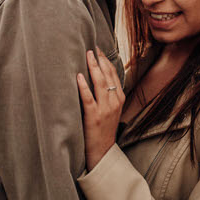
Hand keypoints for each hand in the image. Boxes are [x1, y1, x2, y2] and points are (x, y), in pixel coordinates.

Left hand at [77, 49, 124, 170]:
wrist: (102, 151)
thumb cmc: (103, 129)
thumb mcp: (111, 110)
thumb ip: (107, 94)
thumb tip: (98, 76)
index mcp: (120, 98)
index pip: (114, 74)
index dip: (106, 61)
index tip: (98, 50)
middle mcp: (115, 102)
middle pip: (108, 76)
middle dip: (100, 60)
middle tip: (91, 48)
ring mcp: (105, 109)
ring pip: (101, 84)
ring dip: (93, 68)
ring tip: (87, 56)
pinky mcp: (94, 117)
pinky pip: (89, 98)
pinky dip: (84, 86)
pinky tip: (79, 76)